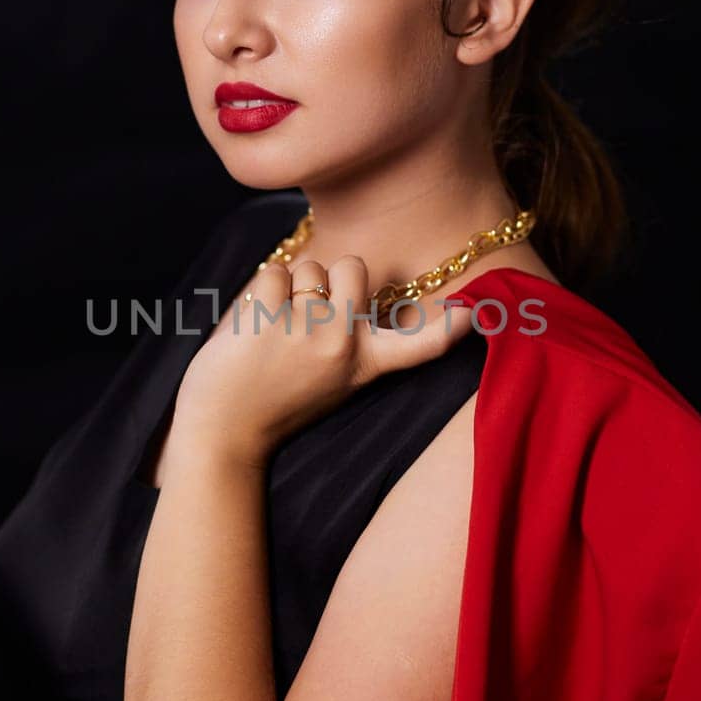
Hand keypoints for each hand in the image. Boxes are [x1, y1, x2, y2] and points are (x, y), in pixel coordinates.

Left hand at [174, 255, 471, 461]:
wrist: (222, 434)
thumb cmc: (274, 401)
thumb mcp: (332, 381)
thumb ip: (353, 340)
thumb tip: (358, 280)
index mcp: (366, 365)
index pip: (422, 345)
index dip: (454, 327)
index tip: (478, 312)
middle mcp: (344, 346)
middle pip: (353, 265)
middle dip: (327, 277)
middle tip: (305, 317)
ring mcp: (308, 331)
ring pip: (309, 268)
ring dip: (288, 288)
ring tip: (273, 332)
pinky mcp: (270, 319)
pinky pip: (272, 272)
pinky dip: (259, 293)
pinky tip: (253, 329)